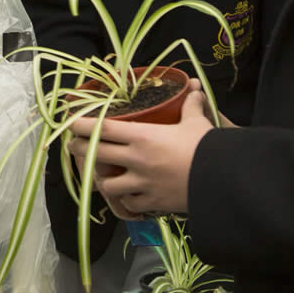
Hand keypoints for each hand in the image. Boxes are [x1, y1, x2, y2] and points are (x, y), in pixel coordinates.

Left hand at [67, 86, 216, 217]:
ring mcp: (141, 184)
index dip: (81, 125)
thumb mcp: (197, 124)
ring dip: (103, 180)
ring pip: (107, 185)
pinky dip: (126, 199)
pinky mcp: (151, 203)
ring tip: (104, 175)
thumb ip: (191, 106)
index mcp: (142, 136)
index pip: (102, 128)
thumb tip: (196, 89)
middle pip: (95, 154)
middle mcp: (136, 159)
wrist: (223, 181)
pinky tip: (129, 195)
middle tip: (76, 146)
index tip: (70, 123)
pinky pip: (129, 203)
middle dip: (80, 150)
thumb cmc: (207, 148)